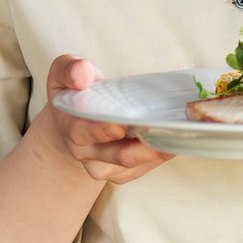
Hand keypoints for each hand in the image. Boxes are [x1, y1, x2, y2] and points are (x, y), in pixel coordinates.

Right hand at [32, 54, 174, 183]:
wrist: (71, 122)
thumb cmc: (73, 92)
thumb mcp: (63, 72)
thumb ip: (70, 69)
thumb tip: (82, 75)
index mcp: (70, 127)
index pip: (83, 132)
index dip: (101, 131)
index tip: (120, 126)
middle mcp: (86, 152)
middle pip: (117, 156)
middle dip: (141, 147)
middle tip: (165, 132)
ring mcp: (104, 166)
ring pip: (134, 165)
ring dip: (158, 151)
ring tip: (179, 134)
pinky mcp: (122, 173)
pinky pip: (145, 168)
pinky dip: (161, 154)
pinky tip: (176, 139)